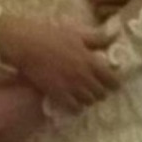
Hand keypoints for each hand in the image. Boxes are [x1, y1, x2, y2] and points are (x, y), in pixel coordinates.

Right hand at [0, 14, 118, 110]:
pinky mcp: (58, 94)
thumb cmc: (51, 36)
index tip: (112, 84)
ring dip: (89, 100)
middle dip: (101, 92)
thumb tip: (114, 37)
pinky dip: (76, 107)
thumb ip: (96, 38)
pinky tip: (74, 103)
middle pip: (101, 93)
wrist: (27, 45)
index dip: (114, 84)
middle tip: (97, 89)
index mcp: (90, 60)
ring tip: (85, 96)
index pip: (112, 79)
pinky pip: (74, 108)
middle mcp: (84, 76)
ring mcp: (71, 87)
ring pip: (89, 102)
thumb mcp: (77, 33)